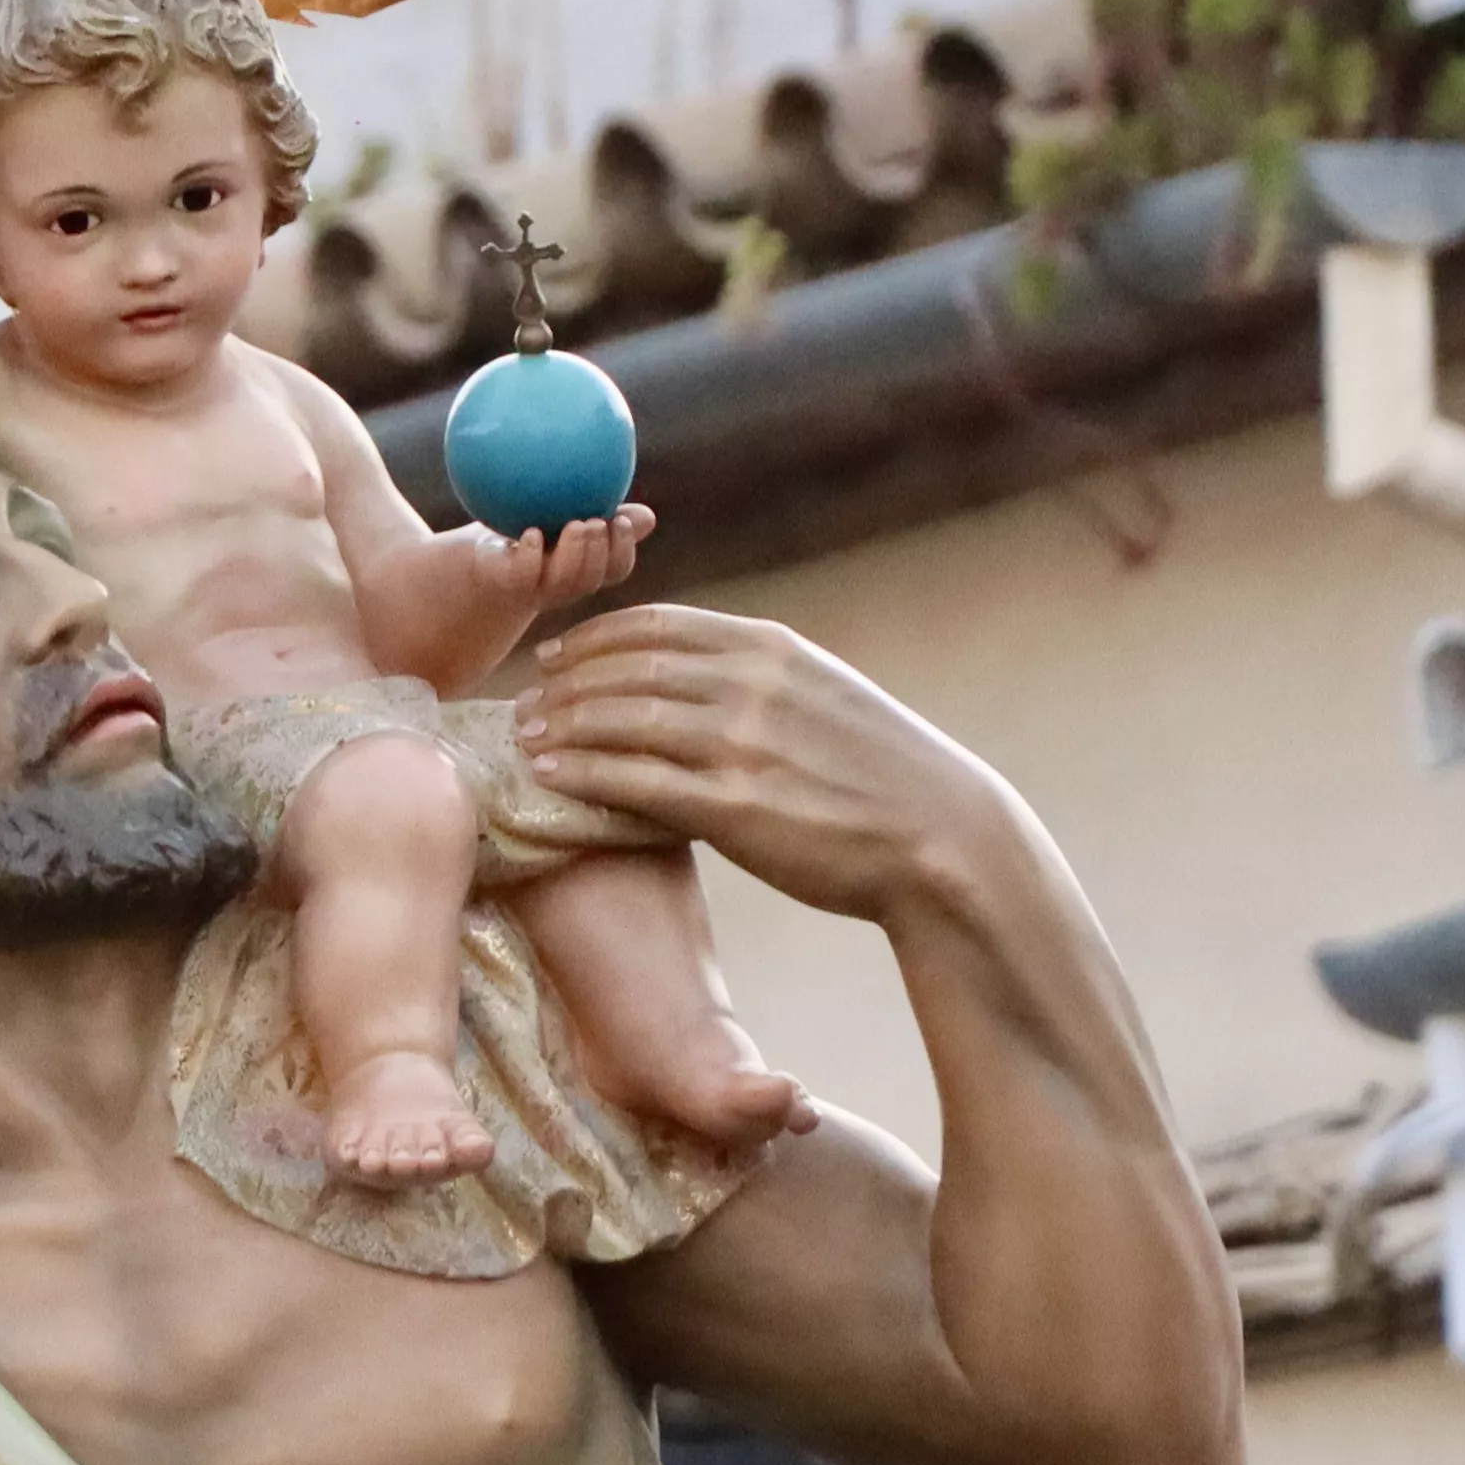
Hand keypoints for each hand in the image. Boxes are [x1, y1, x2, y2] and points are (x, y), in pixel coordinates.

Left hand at [500, 505, 652, 615]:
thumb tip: (649, 516)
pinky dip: (530, 556)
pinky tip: (532, 534)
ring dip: (572, 553)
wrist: (484, 556)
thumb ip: (603, 510)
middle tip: (595, 521)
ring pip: (562, 581)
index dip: (624, 551)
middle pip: (591, 579)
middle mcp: (565, 584)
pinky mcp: (507, 583)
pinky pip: (522, 576)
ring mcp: (536, 588)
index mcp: (585, 568)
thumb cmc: (532, 530)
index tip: (622, 521)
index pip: (616, 570)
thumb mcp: (568, 515)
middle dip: (599, 552)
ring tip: (575, 525)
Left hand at [515, 603, 1020, 918]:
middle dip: (564, 682)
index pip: (657, 626)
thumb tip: (701, 673)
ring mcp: (741, 746)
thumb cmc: (883, 775)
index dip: (594, 637)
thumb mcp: (826, 694)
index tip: (556, 654)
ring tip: (524, 737)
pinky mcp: (734, 809)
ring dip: (561, 725)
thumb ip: (762, 676)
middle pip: (626, 669)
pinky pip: (635, 782)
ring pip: (620, 720)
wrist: (941, 838)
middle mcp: (750, 685)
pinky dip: (583, 773)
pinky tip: (550, 775)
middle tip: (524, 700)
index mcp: (772, 650)